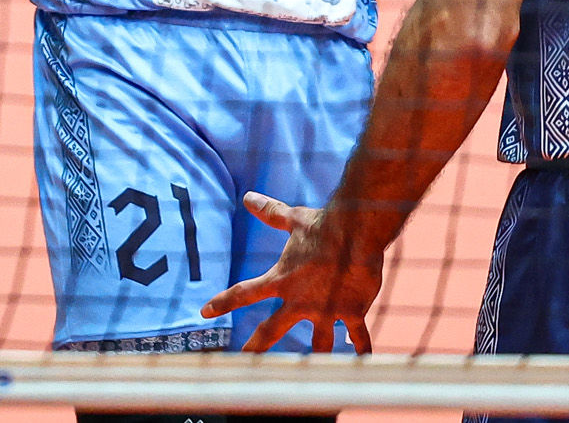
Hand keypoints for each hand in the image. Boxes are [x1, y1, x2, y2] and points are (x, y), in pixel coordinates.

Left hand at [201, 192, 381, 353]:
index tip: (204, 311)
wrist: (355, 232)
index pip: (245, 292)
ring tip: (312, 372)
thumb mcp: (293, 219)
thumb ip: (271, 212)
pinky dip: (361, 347)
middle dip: (257, 347)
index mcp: (281, 279)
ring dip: (317, 356)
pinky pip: (357, 334)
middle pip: (272, 330)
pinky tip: (363, 361)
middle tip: (246, 360)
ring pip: (319, 342)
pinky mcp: (350, 311)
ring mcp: (325, 309)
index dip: (223, 302)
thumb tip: (248, 197)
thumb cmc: (323, 224)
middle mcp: (299, 300)